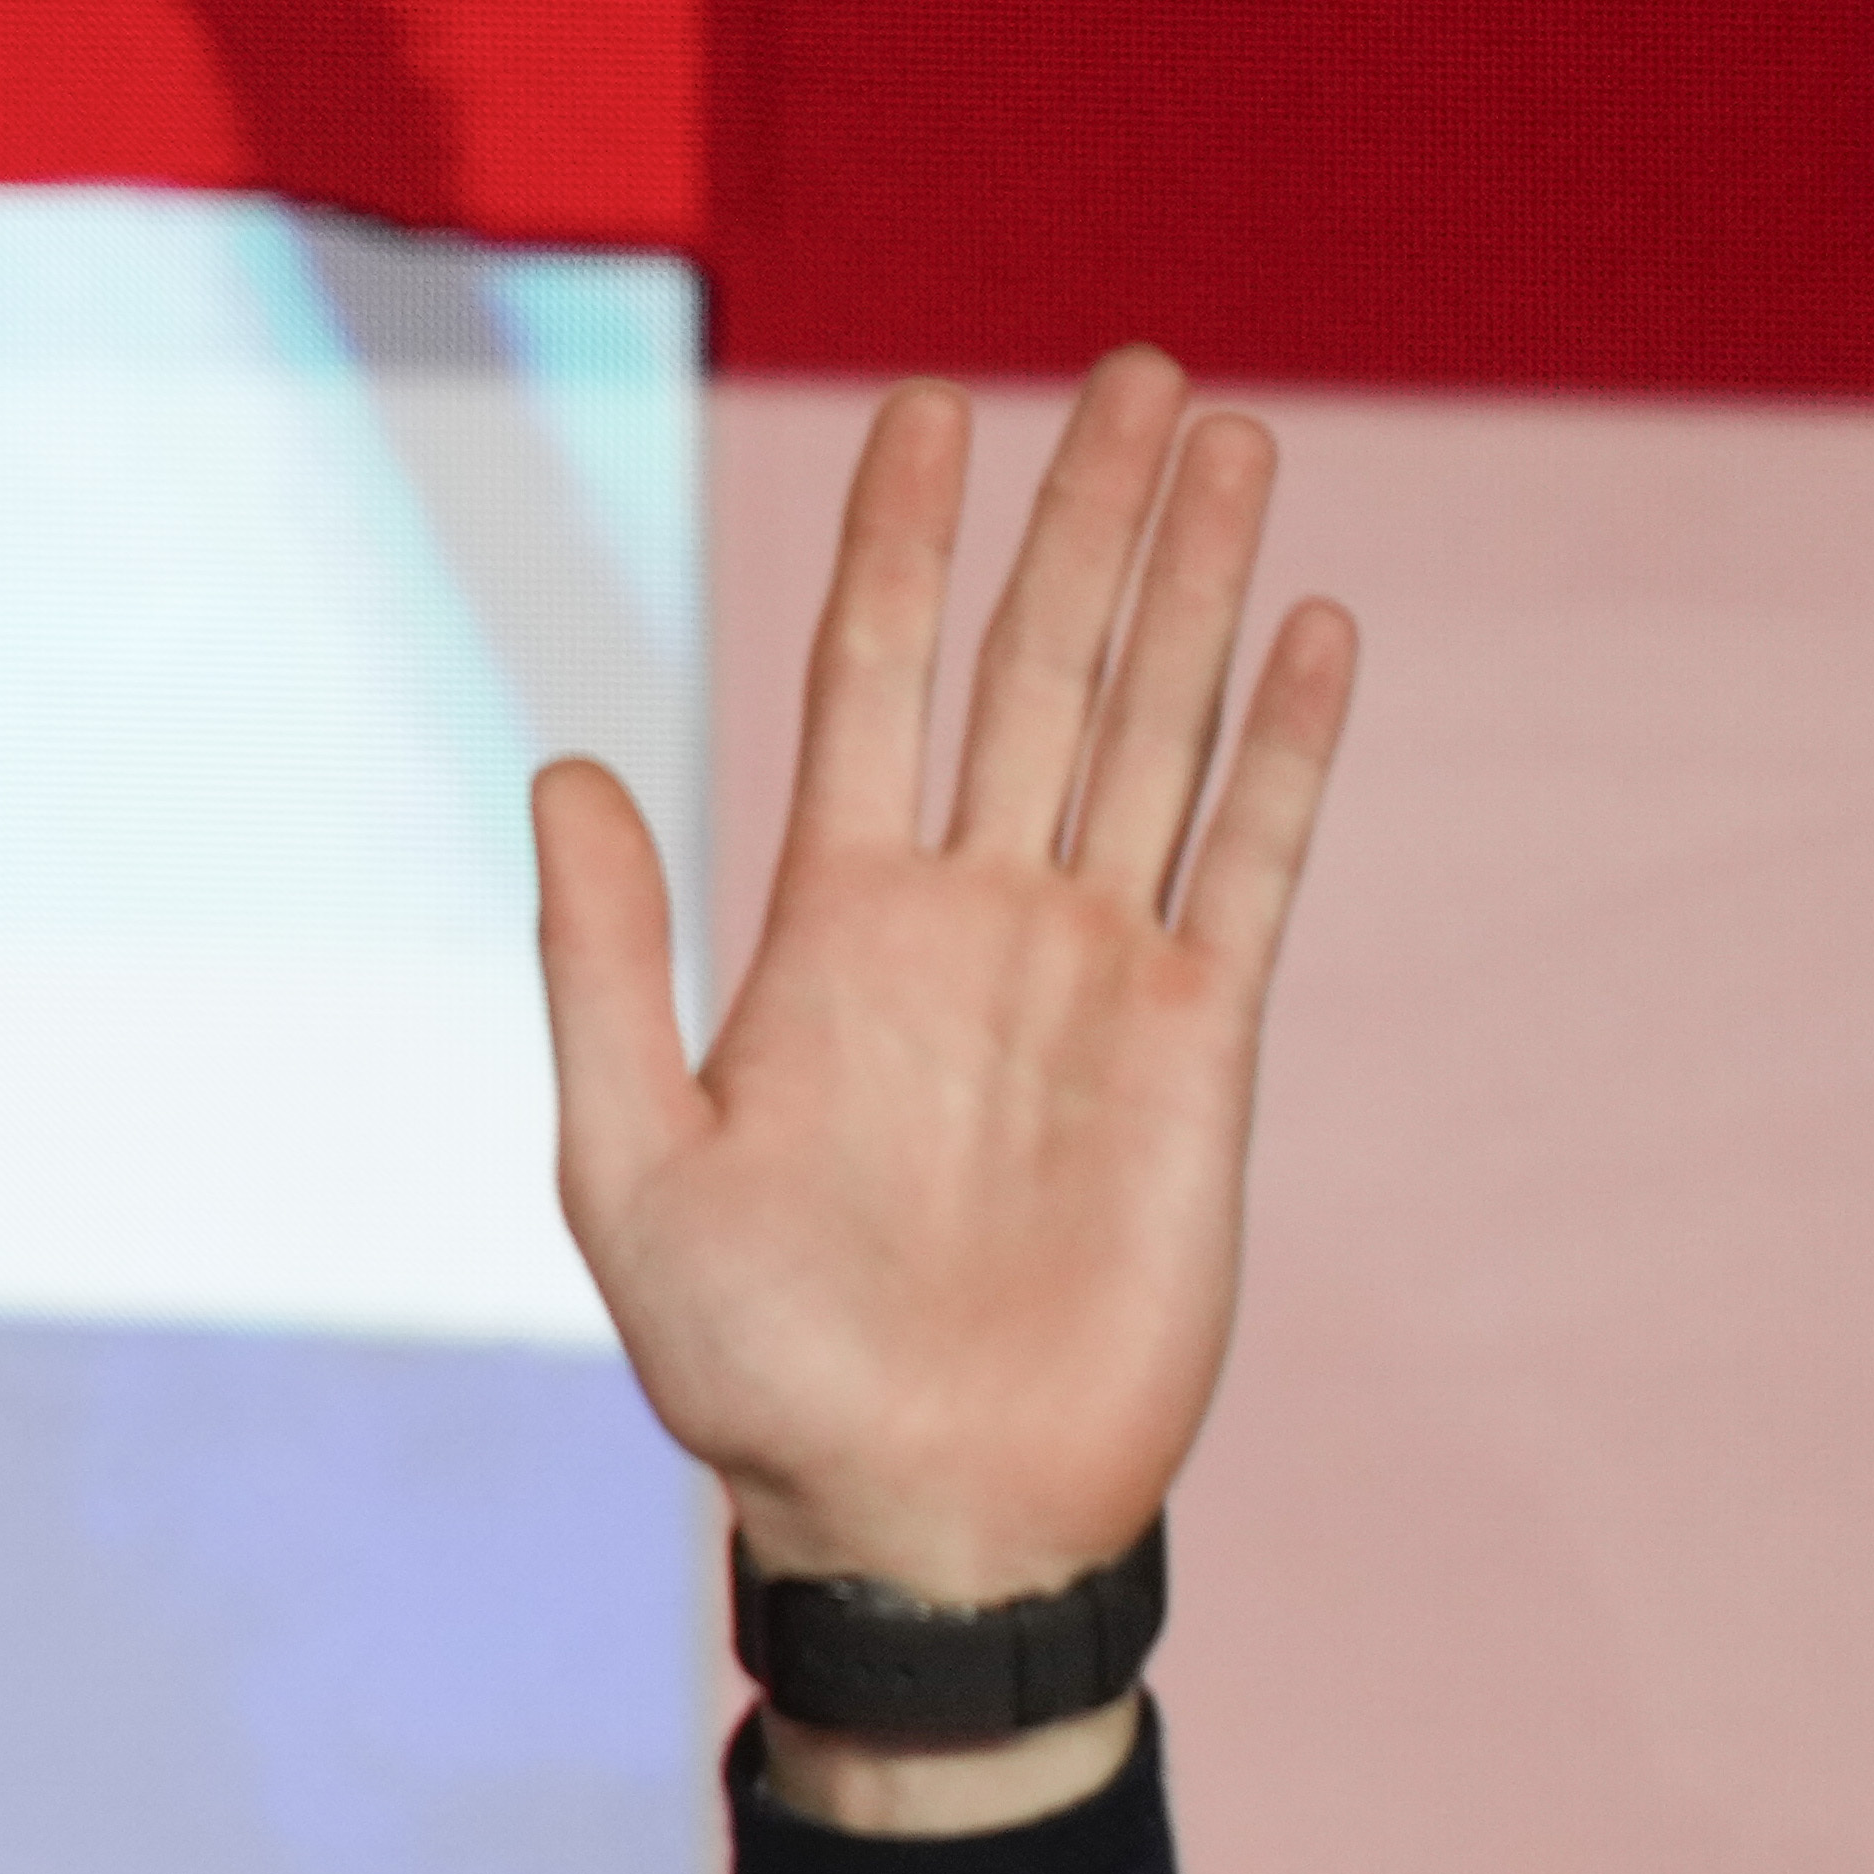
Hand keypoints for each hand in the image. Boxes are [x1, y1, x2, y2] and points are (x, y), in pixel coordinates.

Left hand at [532, 356, 1356, 1833]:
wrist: (915, 1506)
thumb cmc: (756, 1368)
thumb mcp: (630, 1160)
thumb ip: (603, 962)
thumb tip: (562, 765)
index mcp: (834, 926)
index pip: (872, 679)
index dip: (902, 542)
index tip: (928, 407)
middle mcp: (973, 916)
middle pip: (1032, 667)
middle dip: (1078, 519)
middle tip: (1127, 367)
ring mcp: (1095, 971)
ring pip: (1151, 727)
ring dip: (1189, 584)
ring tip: (1223, 436)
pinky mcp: (1203, 1045)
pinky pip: (1253, 861)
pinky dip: (1285, 746)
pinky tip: (1311, 626)